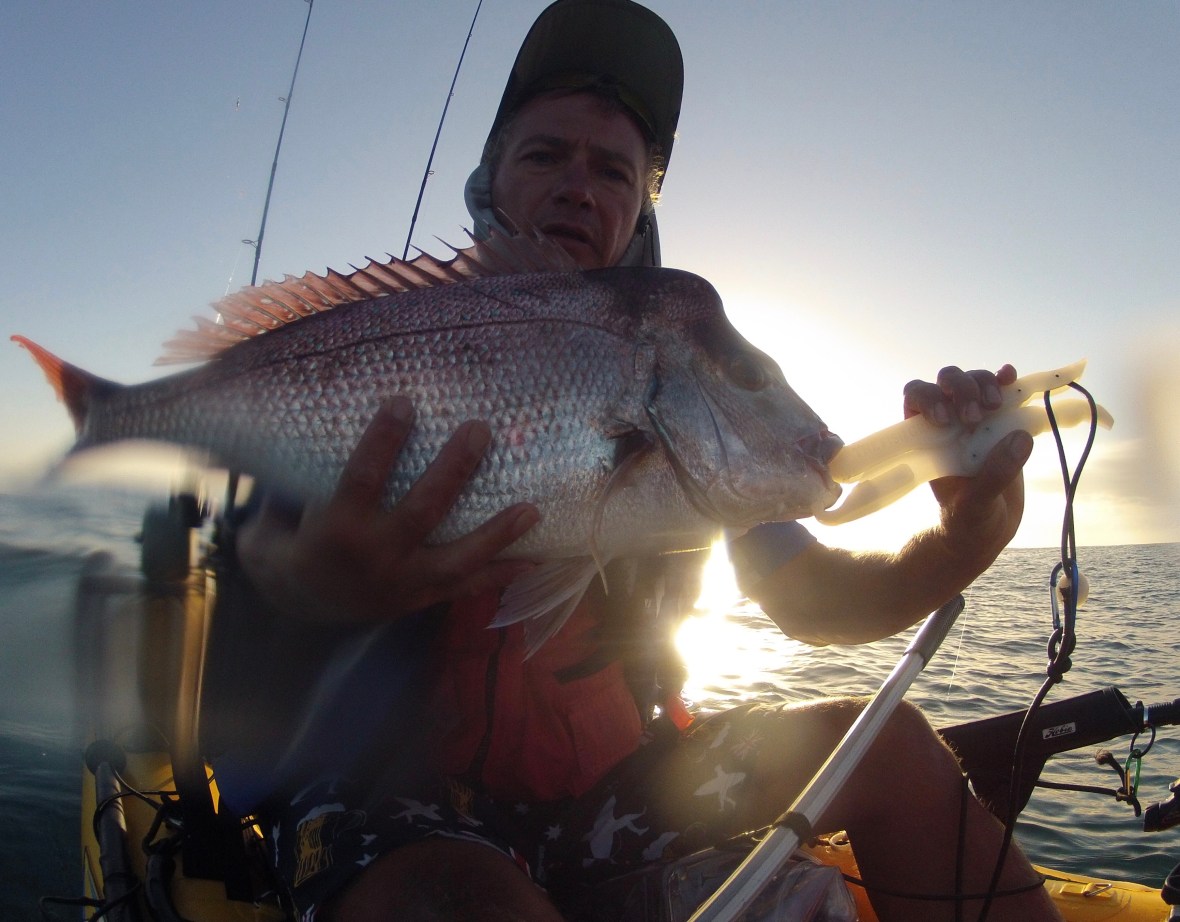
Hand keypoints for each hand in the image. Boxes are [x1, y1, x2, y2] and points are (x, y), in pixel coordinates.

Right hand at [237, 397, 539, 623]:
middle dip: (455, 469)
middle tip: (480, 429)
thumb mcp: (280, 513)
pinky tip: (536, 559)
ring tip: (533, 509)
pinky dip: (502, 575)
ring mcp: (404, 584)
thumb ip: (298, 480)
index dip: (383, 439)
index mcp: (337, 530)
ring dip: (498, 533)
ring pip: (458, 557)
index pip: (363, 478)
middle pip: (424, 510)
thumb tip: (317, 421)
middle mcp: (376, 558)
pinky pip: (466, 587)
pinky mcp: (421, 599)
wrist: (296, 606)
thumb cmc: (290, 543)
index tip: (404, 402)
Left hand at [903, 364, 1030, 565]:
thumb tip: (1019, 439)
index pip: (915, 398)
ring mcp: (976, 418)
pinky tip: (1010, 377)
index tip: (946, 420)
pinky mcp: (1002, 421)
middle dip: (961, 389)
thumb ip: (993, 476)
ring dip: (985, 384)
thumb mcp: (976, 505)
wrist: (987, 528)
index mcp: (926, 437)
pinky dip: (1006, 380)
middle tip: (976, 417)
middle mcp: (948, 421)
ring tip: (997, 406)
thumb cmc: (968, 519)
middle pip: (947, 382)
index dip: (929, 399)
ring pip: (974, 381)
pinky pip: (1002, 391)